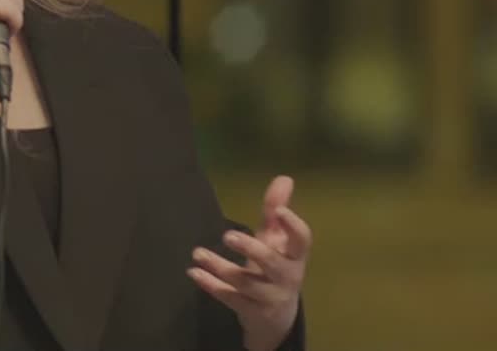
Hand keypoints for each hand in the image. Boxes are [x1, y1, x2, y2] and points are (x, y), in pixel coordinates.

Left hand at [188, 175, 311, 350]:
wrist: (276, 318)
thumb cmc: (275, 269)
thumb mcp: (276, 241)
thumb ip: (275, 212)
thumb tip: (284, 178)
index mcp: (295, 256)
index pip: (302, 241)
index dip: (294, 226)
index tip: (280, 211)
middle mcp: (286, 277)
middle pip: (272, 264)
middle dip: (252, 249)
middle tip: (227, 235)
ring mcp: (269, 296)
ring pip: (245, 283)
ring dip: (220, 267)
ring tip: (197, 253)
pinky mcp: (251, 311)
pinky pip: (230, 299)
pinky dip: (211, 285)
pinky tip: (194, 272)